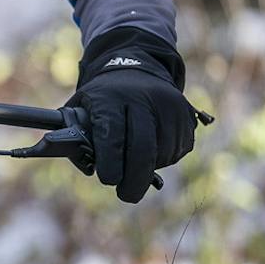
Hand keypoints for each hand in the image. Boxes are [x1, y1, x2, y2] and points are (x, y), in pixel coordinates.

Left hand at [68, 28, 197, 203]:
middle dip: (134, 179)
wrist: (137, 69)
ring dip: (149, 167)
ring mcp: (169, 106)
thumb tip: (87, 168)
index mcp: (111, 97)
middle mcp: (143, 98)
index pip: (112, 135)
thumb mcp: (82, 108)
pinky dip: (164, 158)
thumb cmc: (104, 99)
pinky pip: (177, 150)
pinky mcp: (186, 115)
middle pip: (143, 149)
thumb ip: (77, 138)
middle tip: (127, 195)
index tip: (109, 180)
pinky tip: (153, 146)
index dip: (111, 162)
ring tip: (136, 157)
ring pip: (162, 154)